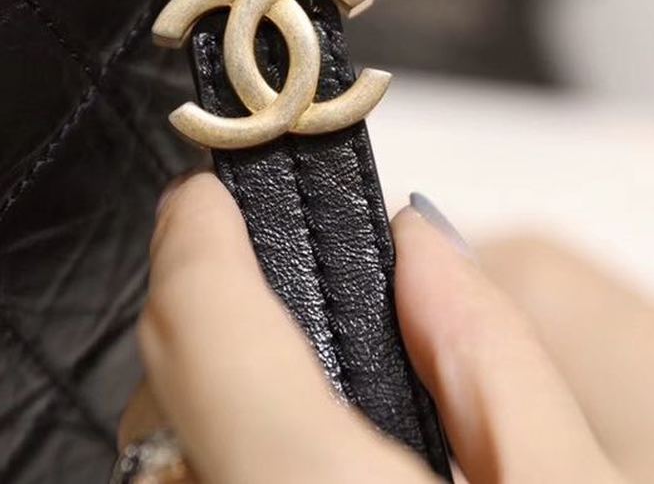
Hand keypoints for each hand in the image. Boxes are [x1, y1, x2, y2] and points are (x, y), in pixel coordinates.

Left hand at [120, 173, 623, 482]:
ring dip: (203, 413)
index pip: (201, 334)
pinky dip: (212, 466)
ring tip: (296, 393)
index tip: (205, 196)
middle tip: (269, 290)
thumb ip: (494, 358)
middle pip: (161, 403)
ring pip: (159, 465)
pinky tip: (291, 465)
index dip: (193, 243)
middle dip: (203, 330)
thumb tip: (420, 241)